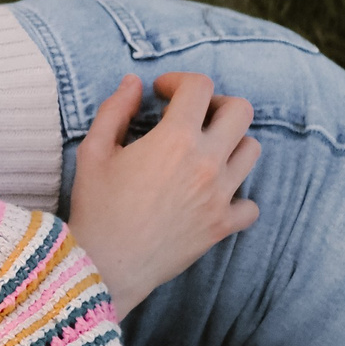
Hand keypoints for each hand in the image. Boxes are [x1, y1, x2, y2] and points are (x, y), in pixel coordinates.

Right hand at [68, 73, 260, 317]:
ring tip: (202, 151)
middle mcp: (206, 163)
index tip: (161, 92)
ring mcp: (220, 196)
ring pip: (252, 151)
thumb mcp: (93, 150)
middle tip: (191, 116)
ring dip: (230, 143)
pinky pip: (251, 204)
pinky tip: (211, 195)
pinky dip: (237, 196)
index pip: (199, 87)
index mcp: (175, 139)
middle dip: (216, 104)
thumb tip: (133, 82)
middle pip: (241, 111)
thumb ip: (115, 110)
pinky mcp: (222, 226)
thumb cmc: (95, 207)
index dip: (179, 81)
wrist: (105, 265)